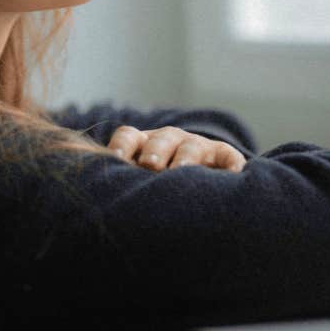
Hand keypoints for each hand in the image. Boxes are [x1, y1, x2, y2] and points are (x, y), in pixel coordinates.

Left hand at [106, 125, 245, 172]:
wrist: (198, 185)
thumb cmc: (155, 185)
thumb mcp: (139, 179)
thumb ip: (121, 182)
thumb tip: (95, 194)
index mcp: (143, 144)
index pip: (129, 136)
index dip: (122, 145)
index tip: (116, 159)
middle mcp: (169, 140)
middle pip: (161, 139)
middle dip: (154, 151)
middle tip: (149, 165)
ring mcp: (197, 146)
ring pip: (191, 147)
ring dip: (186, 157)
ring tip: (181, 171)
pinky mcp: (224, 157)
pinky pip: (229, 158)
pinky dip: (232, 165)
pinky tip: (233, 175)